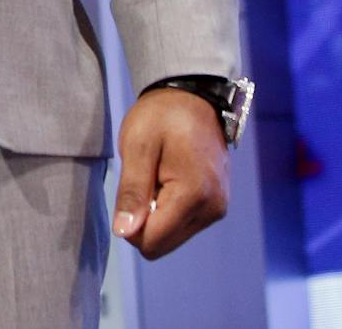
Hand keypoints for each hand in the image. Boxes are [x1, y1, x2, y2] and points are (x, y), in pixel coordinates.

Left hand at [112, 87, 229, 258]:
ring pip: (172, 236)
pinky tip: (167, 178)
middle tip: (144, 179)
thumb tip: (124, 233)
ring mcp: (217, 208)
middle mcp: (213, 209)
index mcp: (194, 195)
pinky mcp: (216, 205)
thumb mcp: (137, 147)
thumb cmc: (161, 117)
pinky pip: (182, 224)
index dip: (130, 223)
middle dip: (144, 218)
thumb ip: (131, 192)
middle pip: (162, 243)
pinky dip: (167, 207)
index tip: (130, 189)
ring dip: (155, 212)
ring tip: (157, 175)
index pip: (152, 241)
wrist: (192, 98)